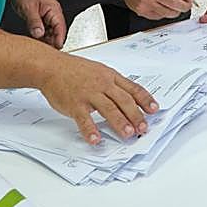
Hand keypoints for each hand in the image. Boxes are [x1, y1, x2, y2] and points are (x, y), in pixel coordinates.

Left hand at [9, 0, 65, 47]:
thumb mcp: (28, 9)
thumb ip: (35, 22)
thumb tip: (39, 35)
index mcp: (54, 10)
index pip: (61, 28)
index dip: (59, 40)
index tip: (56, 49)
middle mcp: (53, 13)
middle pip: (57, 32)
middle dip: (52, 42)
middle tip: (45, 52)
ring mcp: (48, 15)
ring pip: (51, 32)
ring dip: (46, 40)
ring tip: (39, 48)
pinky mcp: (41, 17)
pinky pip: (44, 30)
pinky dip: (41, 36)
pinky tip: (35, 40)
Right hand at [40, 54, 158, 144]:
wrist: (52, 67)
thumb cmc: (75, 70)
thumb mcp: (100, 71)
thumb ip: (114, 85)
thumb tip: (130, 98)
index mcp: (111, 77)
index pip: (132, 88)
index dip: (145, 99)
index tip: (154, 109)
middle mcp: (102, 84)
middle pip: (123, 100)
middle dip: (136, 115)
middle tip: (144, 128)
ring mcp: (88, 94)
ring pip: (108, 108)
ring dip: (119, 122)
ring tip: (128, 134)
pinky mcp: (74, 104)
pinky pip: (84, 118)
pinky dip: (90, 130)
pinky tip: (96, 139)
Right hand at [112, 0, 193, 18]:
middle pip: (177, 4)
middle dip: (186, 5)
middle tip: (188, 4)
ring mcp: (146, 2)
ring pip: (170, 13)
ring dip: (176, 10)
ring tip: (176, 5)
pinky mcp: (142, 11)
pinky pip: (161, 16)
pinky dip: (165, 12)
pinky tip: (164, 6)